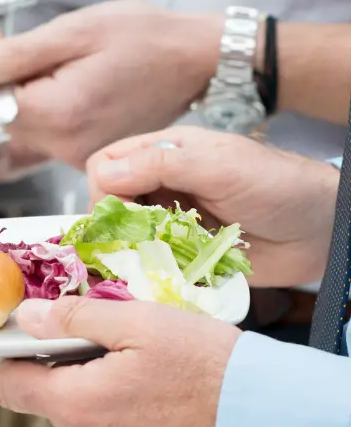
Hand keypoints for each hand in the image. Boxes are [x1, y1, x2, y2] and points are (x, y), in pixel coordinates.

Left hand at [0, 0, 222, 169]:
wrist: (195, 61)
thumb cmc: (142, 37)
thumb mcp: (75, 32)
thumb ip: (16, 55)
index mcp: (60, 114)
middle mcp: (66, 147)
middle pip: (1, 119)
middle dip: (1, 81)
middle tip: (20, 44)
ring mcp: (76, 157)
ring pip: (20, 127)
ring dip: (22, 93)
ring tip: (50, 59)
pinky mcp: (85, 156)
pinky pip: (45, 134)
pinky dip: (43, 107)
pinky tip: (64, 81)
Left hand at [0, 297, 240, 426]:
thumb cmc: (210, 370)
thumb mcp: (142, 323)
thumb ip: (75, 318)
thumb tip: (29, 316)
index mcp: (78, 404)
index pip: (10, 387)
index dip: (16, 361)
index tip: (37, 346)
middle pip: (56, 403)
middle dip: (76, 376)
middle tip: (120, 354)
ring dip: (107, 404)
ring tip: (151, 384)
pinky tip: (165, 413)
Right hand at [86, 126, 337, 287]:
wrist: (320, 229)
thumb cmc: (276, 185)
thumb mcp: (219, 166)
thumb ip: (162, 165)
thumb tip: (107, 176)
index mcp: (163, 153)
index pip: (107, 165)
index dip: (105, 189)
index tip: (119, 213)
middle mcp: (161, 185)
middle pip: (110, 202)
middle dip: (116, 224)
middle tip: (136, 241)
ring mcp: (170, 220)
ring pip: (126, 234)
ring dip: (131, 249)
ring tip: (150, 260)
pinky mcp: (181, 252)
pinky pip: (149, 261)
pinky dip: (148, 268)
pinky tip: (161, 272)